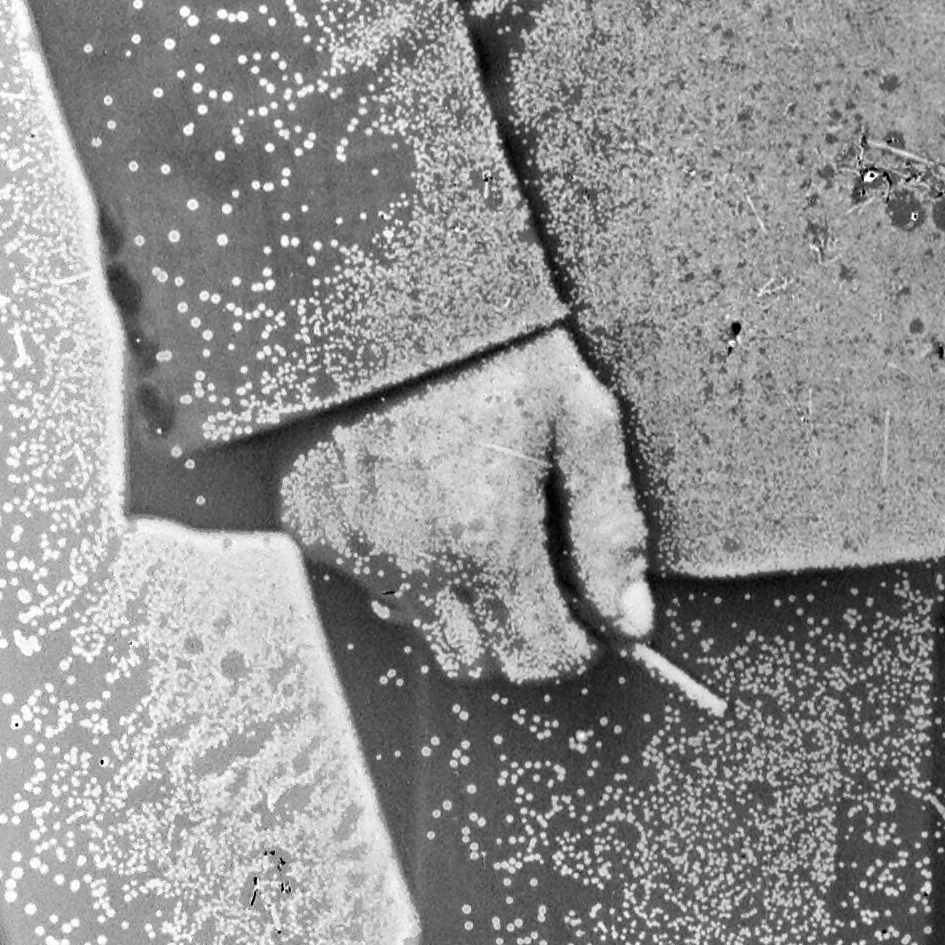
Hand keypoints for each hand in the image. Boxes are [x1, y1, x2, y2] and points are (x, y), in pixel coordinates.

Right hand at [283, 330, 661, 692]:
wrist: (374, 282)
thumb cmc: (491, 341)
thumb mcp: (579, 418)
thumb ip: (609, 529)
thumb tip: (632, 619)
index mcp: (486, 541)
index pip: (541, 658)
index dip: (579, 645)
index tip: (594, 616)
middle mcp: (412, 565)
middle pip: (478, 662)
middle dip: (521, 636)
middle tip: (545, 575)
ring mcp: (353, 552)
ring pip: (422, 627)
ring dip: (461, 604)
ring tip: (480, 521)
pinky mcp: (312, 530)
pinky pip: (370, 582)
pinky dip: (403, 565)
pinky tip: (422, 499)